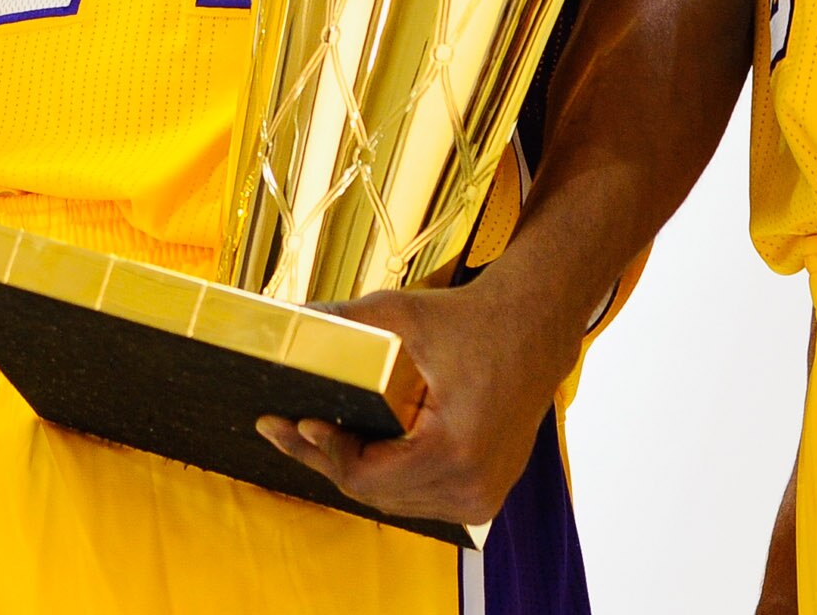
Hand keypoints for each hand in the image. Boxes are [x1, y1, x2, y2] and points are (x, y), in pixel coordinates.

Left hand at [255, 277, 569, 525]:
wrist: (534, 325)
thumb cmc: (469, 320)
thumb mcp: (400, 316)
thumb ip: (339, 323)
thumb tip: (284, 322)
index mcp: (455, 452)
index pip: (366, 478)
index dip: (323, 452)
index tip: (291, 420)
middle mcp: (473, 486)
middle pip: (375, 494)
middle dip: (326, 459)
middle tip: (282, 429)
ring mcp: (483, 497)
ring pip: (395, 501)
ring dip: (355, 472)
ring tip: (311, 437)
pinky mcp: (486, 495)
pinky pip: (420, 497)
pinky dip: (388, 476)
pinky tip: (357, 449)